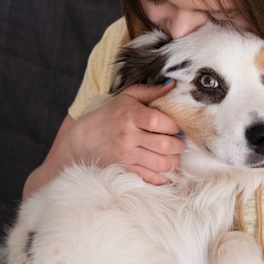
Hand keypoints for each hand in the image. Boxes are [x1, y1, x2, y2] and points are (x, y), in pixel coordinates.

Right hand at [23, 82, 185, 199]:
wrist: (84, 139)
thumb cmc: (110, 115)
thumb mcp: (127, 97)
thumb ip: (151, 91)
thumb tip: (173, 85)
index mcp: (130, 115)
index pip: (159, 121)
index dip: (174, 125)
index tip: (175, 127)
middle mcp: (128, 136)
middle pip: (164, 145)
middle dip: (179, 145)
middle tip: (179, 143)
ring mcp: (126, 156)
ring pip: (161, 164)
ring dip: (173, 161)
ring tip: (172, 154)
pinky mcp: (125, 170)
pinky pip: (151, 178)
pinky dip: (163, 175)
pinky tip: (162, 166)